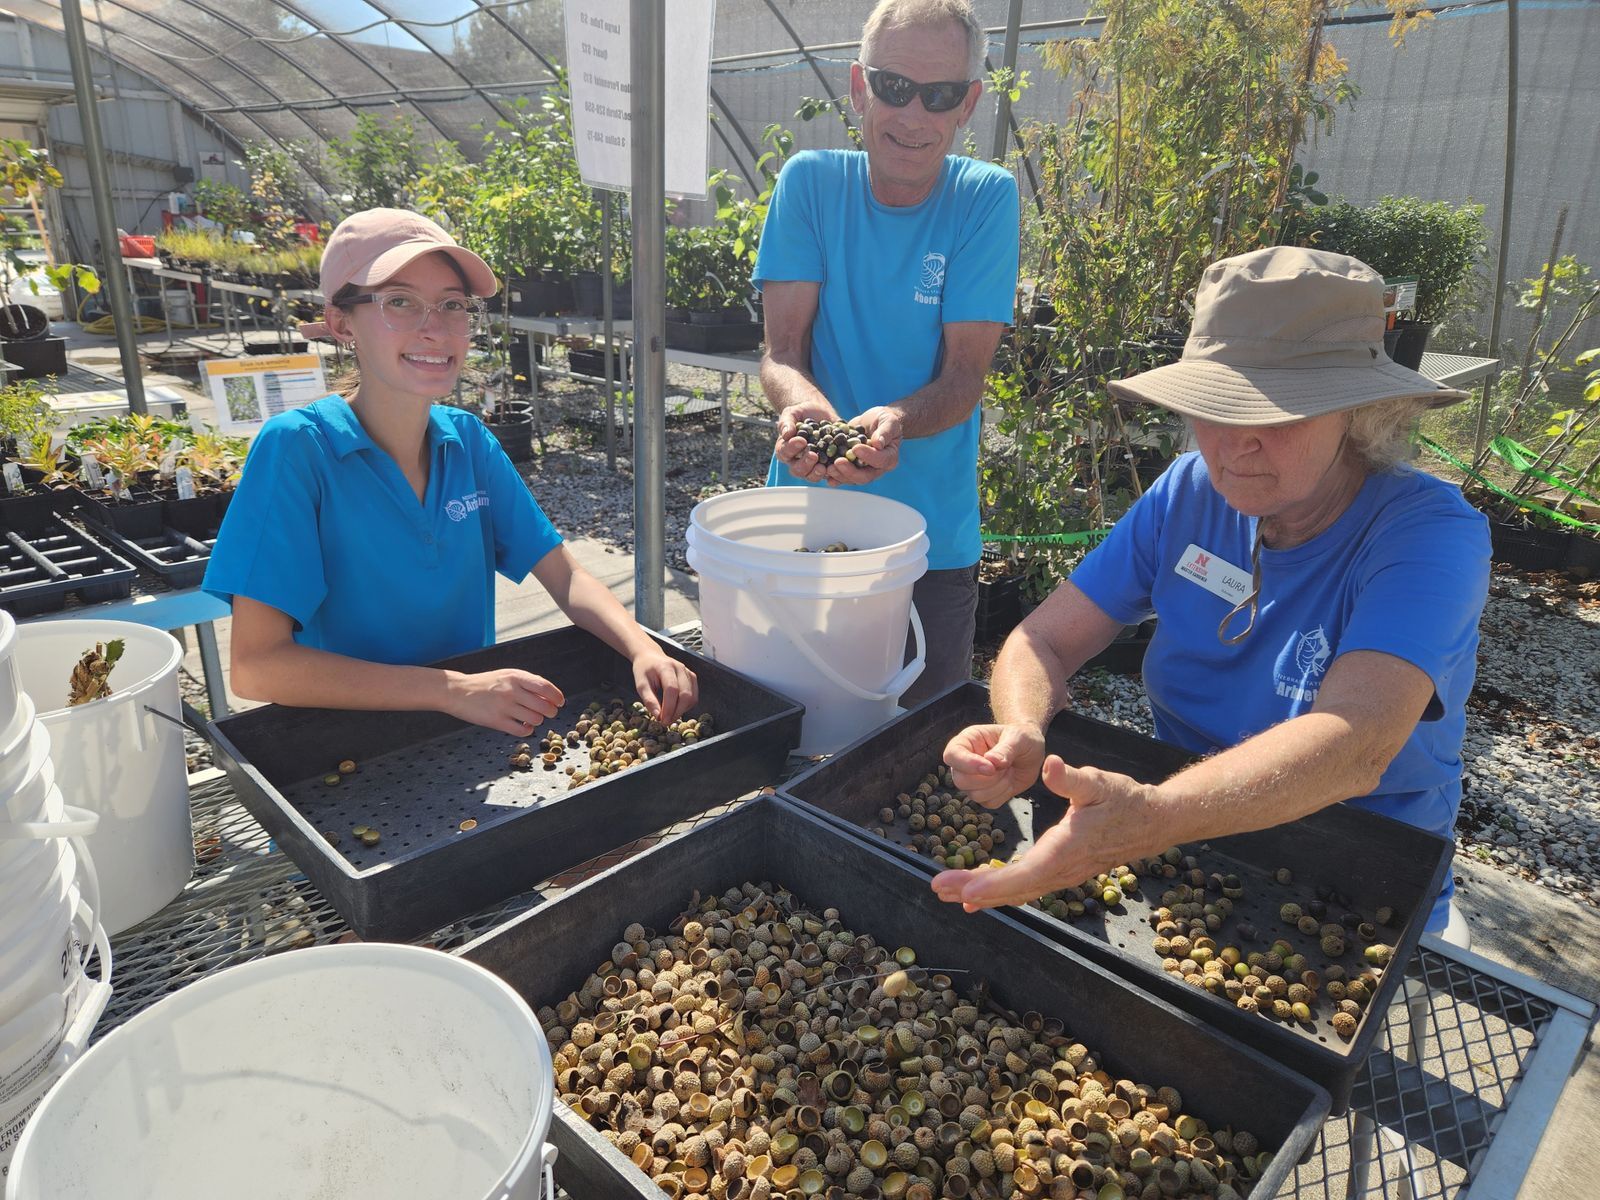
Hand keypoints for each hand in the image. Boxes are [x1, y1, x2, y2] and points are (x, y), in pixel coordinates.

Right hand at [442, 668, 564, 735]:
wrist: (458, 691)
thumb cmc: (486, 683)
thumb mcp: (507, 675)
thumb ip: (528, 683)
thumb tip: (551, 696)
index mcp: (516, 676)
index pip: (546, 687)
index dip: (557, 697)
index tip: (560, 702)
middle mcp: (512, 690)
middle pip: (545, 706)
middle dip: (551, 712)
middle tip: (548, 713)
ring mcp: (504, 706)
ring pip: (535, 719)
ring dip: (537, 721)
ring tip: (530, 718)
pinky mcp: (496, 721)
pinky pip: (522, 730)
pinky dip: (527, 730)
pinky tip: (522, 726)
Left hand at [633, 651, 697, 722]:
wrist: (651, 656)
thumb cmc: (644, 670)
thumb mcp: (640, 684)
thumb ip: (649, 699)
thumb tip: (658, 716)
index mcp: (666, 667)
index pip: (672, 689)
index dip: (669, 707)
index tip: (662, 720)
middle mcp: (681, 668)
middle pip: (685, 694)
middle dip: (676, 712)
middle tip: (665, 722)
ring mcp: (688, 673)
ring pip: (692, 697)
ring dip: (682, 711)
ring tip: (669, 716)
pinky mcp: (692, 678)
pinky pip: (694, 696)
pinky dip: (687, 706)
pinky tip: (676, 709)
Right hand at [774, 398, 837, 482]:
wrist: (819, 412)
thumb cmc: (802, 413)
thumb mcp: (792, 413)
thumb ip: (787, 422)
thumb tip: (786, 434)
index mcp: (786, 450)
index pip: (785, 452)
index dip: (792, 448)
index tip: (801, 440)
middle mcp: (797, 461)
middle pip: (798, 470)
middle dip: (805, 464)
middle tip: (813, 455)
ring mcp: (813, 465)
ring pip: (812, 476)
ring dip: (817, 473)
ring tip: (823, 467)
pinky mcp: (827, 465)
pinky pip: (830, 474)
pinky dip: (834, 473)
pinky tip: (838, 467)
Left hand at [825, 406, 901, 485]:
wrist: (874, 421)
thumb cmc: (885, 420)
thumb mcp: (888, 421)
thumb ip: (885, 431)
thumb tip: (878, 443)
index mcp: (889, 458)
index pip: (879, 460)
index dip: (868, 456)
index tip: (856, 448)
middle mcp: (876, 468)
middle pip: (864, 476)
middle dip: (850, 471)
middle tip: (838, 462)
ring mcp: (863, 470)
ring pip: (851, 479)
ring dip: (839, 474)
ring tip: (827, 468)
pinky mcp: (851, 467)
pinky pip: (842, 475)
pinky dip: (833, 475)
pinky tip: (824, 473)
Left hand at [932, 755, 1158, 911]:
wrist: (1153, 821)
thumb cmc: (1124, 800)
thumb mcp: (1098, 782)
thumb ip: (1071, 777)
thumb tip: (1051, 765)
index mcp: (1066, 849)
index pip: (1024, 873)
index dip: (992, 883)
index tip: (963, 888)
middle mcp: (1063, 870)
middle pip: (1015, 888)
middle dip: (975, 890)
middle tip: (938, 888)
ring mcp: (1064, 875)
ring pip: (1020, 891)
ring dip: (985, 893)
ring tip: (950, 893)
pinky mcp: (1063, 872)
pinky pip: (1028, 887)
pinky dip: (1003, 891)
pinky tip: (981, 895)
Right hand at [943, 723, 1046, 807]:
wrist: (1031, 752)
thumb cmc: (1022, 738)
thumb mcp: (1018, 737)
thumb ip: (1006, 749)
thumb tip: (991, 761)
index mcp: (967, 741)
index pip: (952, 755)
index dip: (967, 764)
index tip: (991, 768)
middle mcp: (965, 761)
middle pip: (960, 780)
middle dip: (987, 779)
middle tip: (1005, 766)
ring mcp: (972, 780)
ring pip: (974, 795)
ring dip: (998, 785)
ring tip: (1008, 770)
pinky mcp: (984, 794)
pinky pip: (988, 803)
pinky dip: (1003, 794)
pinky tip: (1009, 780)